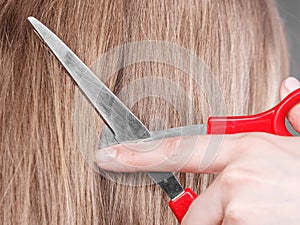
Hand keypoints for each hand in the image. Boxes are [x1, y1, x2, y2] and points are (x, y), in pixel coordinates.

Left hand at [95, 77, 299, 224]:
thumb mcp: (299, 141)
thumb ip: (290, 117)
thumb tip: (290, 85)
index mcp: (244, 148)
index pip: (177, 149)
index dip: (138, 153)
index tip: (110, 155)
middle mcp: (236, 176)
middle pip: (194, 206)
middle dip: (208, 213)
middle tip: (238, 207)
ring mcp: (239, 206)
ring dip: (227, 223)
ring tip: (260, 212)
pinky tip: (264, 218)